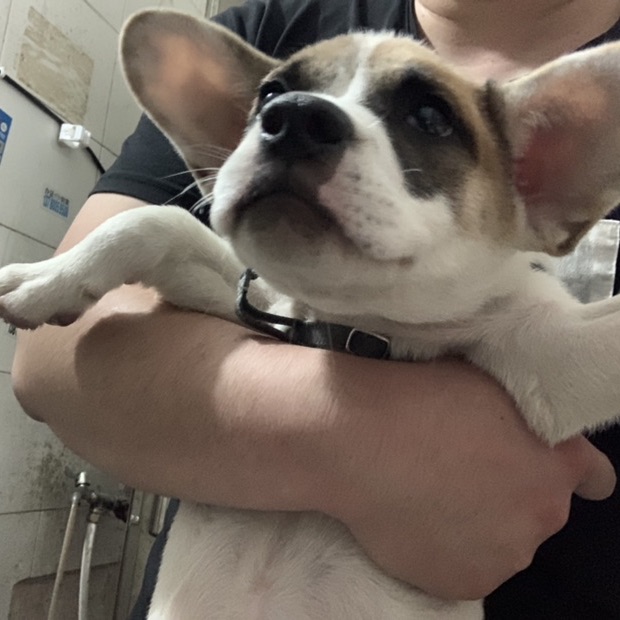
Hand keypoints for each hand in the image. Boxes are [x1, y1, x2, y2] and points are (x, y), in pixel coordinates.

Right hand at [318, 357, 615, 599]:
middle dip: (511, 492)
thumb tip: (516, 437)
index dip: (570, 468)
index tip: (544, 464)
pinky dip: (448, 547)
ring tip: (431, 496)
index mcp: (554, 466)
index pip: (595, 476)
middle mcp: (542, 517)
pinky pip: (465, 564)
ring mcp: (503, 556)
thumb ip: (520, 421)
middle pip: (540, 508)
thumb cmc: (420, 400)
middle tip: (460, 470)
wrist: (360, 443)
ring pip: (502, 540)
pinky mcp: (463, 583)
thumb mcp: (487, 387)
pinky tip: (416, 519)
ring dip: (480, 523)